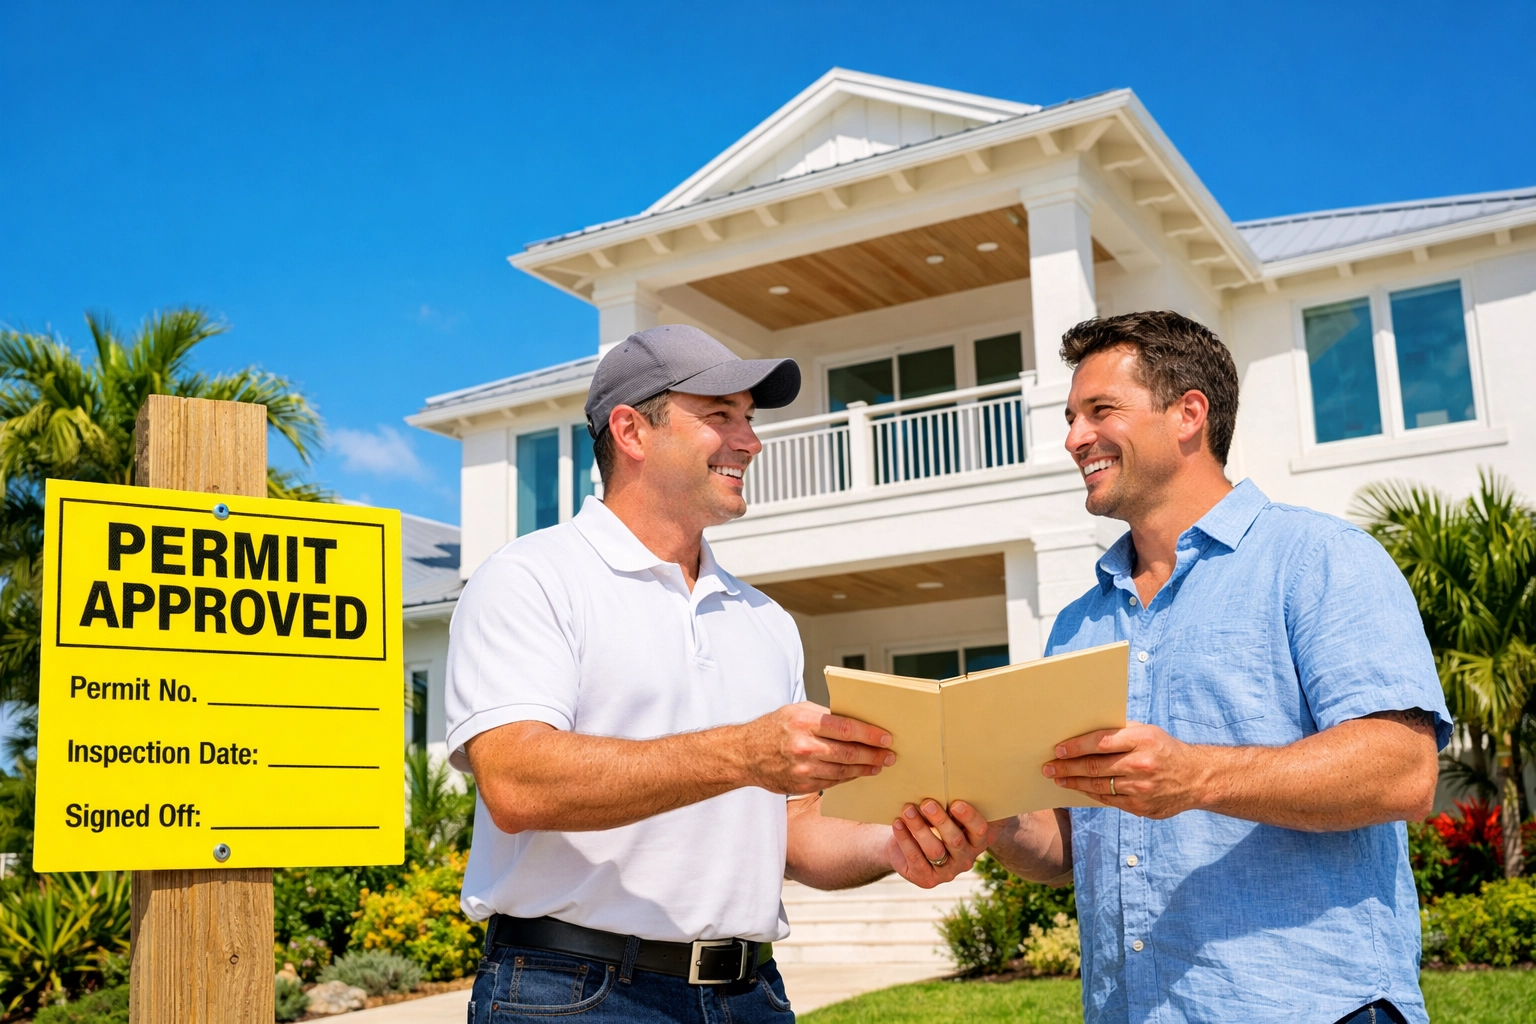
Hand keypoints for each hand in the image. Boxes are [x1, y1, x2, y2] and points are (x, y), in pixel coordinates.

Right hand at [739, 702, 894, 795]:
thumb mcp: (796, 711)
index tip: (886, 737)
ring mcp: (802, 768)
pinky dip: (848, 778)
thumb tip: (856, 724)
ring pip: (843, 771)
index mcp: (804, 722)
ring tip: (878, 766)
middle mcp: (804, 746)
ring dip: (865, 769)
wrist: (744, 754)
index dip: (869, 734)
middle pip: (848, 753)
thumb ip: (825, 717)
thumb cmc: (772, 728)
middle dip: (874, 755)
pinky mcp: (801, 784)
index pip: (845, 728)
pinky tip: (858, 773)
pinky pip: (832, 782)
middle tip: (889, 755)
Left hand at [885, 799, 995, 887]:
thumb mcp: (946, 814)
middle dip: (941, 820)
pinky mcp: (926, 878)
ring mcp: (946, 872)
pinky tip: (898, 824)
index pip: (979, 831)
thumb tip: (949, 780)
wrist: (907, 843)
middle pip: (955, 841)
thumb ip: (952, 806)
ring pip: (934, 850)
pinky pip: (915, 858)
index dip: (969, 818)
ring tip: (908, 810)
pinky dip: (905, 839)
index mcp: (976, 842)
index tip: (955, 803)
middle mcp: (965, 859)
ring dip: (920, 828)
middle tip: (927, 803)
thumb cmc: (932, 822)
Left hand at [1043, 722, 1207, 818]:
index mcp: (1142, 740)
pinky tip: (1080, 788)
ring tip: (1058, 778)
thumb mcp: (1147, 732)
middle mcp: (1141, 764)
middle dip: (1067, 767)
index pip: (1100, 742)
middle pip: (1095, 767)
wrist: (1197, 778)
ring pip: (1099, 786)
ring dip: (1074, 783)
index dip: (1076, 747)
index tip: (1058, 750)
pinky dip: (1092, 793)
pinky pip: (1109, 800)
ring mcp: (1141, 788)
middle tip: (1048, 767)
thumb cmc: (1165, 749)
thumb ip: (1120, 732)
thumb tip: (1083, 732)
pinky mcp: (1141, 807)